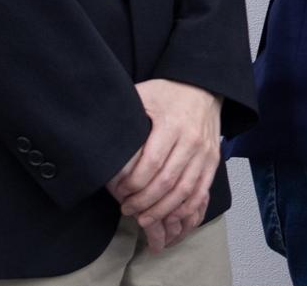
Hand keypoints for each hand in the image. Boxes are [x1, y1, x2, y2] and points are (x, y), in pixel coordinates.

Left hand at [106, 80, 221, 251]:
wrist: (203, 87)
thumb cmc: (168, 94)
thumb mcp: (143, 95)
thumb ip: (122, 112)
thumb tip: (94, 128)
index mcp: (172, 124)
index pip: (151, 163)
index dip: (133, 183)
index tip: (119, 192)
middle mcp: (191, 139)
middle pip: (166, 181)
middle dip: (144, 202)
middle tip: (127, 209)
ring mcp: (205, 152)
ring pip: (184, 190)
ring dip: (163, 210)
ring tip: (144, 218)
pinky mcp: (213, 160)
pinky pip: (202, 190)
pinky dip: (186, 207)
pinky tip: (171, 215)